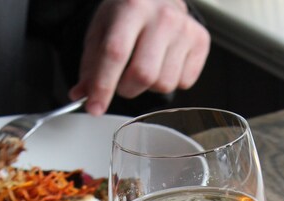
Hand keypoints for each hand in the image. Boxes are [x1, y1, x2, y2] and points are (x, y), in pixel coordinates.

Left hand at [70, 0, 210, 115]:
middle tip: (123, 80)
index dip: (104, 85)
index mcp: (131, 7)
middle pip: (143, 74)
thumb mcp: (102, 30)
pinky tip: (165, 62)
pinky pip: (184, 82)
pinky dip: (171, 81)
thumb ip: (91, 65)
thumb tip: (82, 95)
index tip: (95, 107)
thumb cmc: (129, 12)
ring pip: (164, 84)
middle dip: (127, 88)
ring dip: (150, 86)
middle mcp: (162, 16)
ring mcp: (184, 29)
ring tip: (146, 66)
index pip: (115, 54)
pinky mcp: (201, 41)